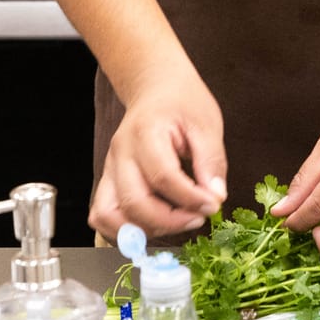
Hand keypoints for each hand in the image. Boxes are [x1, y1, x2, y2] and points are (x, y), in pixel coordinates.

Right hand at [89, 66, 227, 241]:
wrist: (157, 88)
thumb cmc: (183, 102)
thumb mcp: (207, 124)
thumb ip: (212, 161)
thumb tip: (216, 197)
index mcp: (146, 132)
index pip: (162, 176)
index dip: (189, 198)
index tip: (213, 205)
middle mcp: (120, 153)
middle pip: (133, 202)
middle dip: (169, 221)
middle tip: (198, 217)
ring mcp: (110, 169)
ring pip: (110, 215)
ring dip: (144, 230)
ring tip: (177, 221)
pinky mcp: (108, 181)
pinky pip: (103, 216)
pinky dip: (124, 230)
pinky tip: (155, 225)